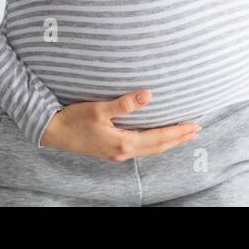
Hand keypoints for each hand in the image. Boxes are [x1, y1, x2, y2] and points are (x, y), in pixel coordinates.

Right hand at [39, 90, 201, 159]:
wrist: (51, 132)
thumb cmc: (74, 119)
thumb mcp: (99, 109)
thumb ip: (124, 103)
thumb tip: (149, 95)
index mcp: (123, 142)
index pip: (158, 138)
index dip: (177, 132)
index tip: (194, 126)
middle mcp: (122, 152)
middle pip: (158, 147)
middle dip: (178, 139)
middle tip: (196, 132)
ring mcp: (116, 153)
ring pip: (150, 150)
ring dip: (167, 142)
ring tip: (182, 136)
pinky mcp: (110, 151)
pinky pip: (140, 149)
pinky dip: (154, 144)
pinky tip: (155, 138)